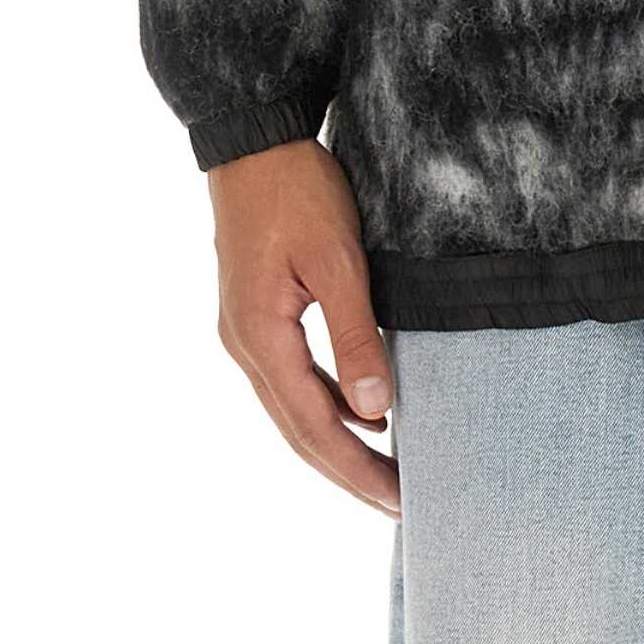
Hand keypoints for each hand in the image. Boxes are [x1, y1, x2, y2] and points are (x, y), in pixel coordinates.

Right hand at [211, 137, 399, 517]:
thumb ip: (355, 333)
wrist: (255, 140)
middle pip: (299, 428)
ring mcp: (246, 330)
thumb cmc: (298, 190)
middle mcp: (245, 345)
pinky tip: (361, 411)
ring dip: (337, 441)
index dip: (356, 467)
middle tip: (399, 503)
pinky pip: (292, 376)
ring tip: (385, 471)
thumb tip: (376, 410)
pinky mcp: (257, 312)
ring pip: (293, 406)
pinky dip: (326, 402)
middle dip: (348, 470)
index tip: (398, 498)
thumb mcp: (337, 258)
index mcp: (261, 337)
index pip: (313, 425)